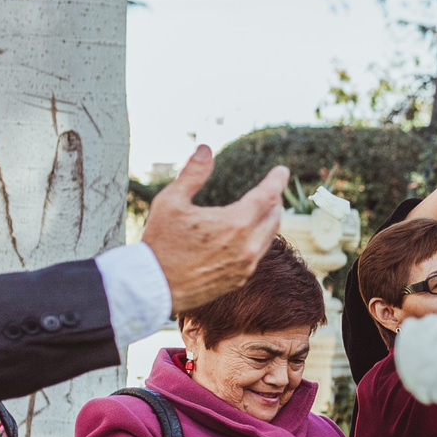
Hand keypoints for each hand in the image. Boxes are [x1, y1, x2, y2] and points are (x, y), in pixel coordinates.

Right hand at [141, 144, 288, 312]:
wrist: (154, 287)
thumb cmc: (160, 243)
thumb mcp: (171, 201)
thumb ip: (193, 174)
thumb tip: (205, 149)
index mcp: (234, 224)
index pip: (267, 196)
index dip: (277, 180)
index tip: (282, 170)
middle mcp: (247, 246)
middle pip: (274, 216)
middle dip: (274, 199)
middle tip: (272, 187)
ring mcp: (246, 266)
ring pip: (269, 237)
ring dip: (270, 219)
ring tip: (264, 206)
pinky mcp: (240, 279)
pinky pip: (259, 254)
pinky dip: (259, 238)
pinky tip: (250, 233)